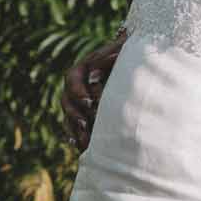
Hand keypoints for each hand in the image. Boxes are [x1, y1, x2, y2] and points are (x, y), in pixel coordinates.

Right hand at [61, 34, 124, 151]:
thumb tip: (98, 73)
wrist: (133, 66)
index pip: (72, 79)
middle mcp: (76, 86)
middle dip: (75, 114)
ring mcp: (78, 103)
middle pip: (67, 101)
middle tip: (85, 124)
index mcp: (83, 68)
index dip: (78, 91)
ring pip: (69, 117)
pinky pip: (75, 129)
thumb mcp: (120, 52)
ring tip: (85, 141)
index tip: (90, 102)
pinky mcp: (84, 116)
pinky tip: (84, 148)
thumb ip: (109, 59)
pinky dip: (78, 138)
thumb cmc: (127, 57)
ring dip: (76, 129)